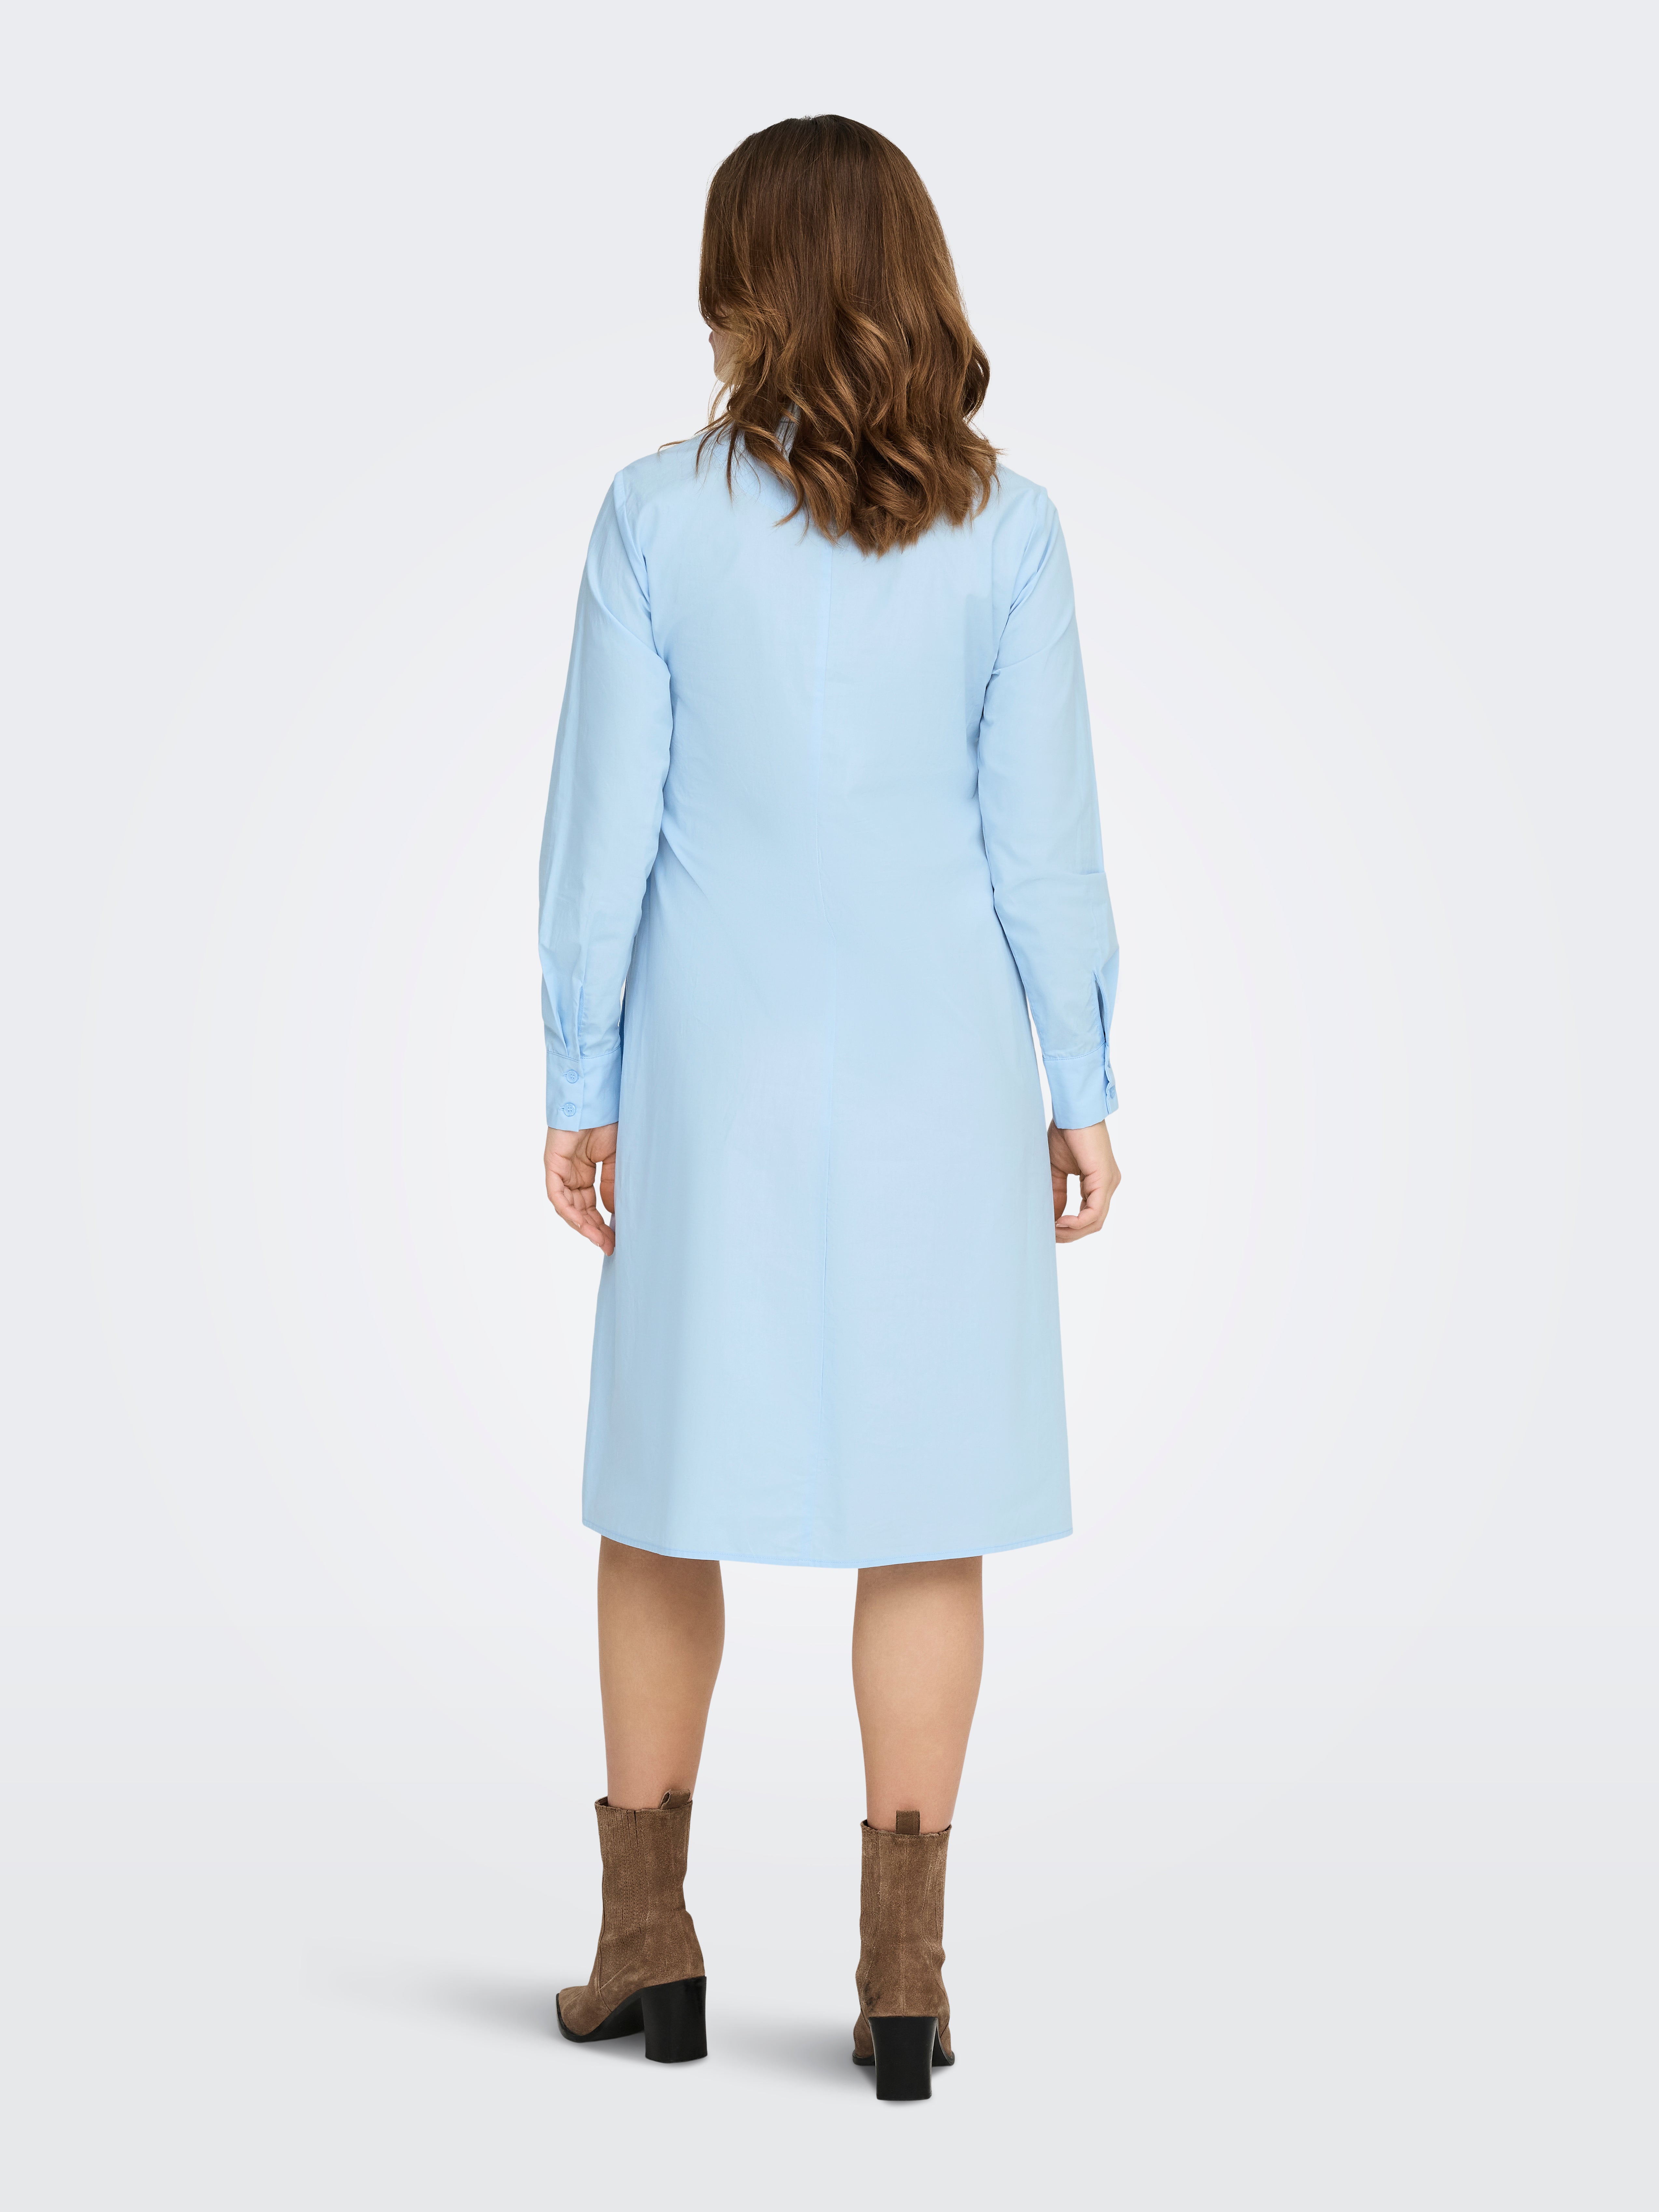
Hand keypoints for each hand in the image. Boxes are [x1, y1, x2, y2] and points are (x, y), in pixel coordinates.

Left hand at [544, 1123, 618, 1254]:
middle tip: (608, 1246)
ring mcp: (561, 1171)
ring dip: (583, 1226)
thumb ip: (612, 1185)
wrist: (596, 1100)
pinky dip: (568, 1210)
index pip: (591, 1205)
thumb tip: (613, 1212)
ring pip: (568, 1207)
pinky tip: (582, 1224)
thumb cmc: (607, 1122)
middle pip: (580, 1210)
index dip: (601, 1224)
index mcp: (585, 1173)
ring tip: (600, 1240)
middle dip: (593, 1230)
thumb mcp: (616, 1159)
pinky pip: (557, 1194)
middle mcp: (571, 1174)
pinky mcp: (552, 1165)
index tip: (614, 1240)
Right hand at [1048, 1119, 1119, 1243]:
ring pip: (1095, 1221)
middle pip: (1093, 1223)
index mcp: (1098, 1182)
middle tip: (1049, 1235)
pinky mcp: (1104, 1180)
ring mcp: (1109, 1183)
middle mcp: (1108, 1184)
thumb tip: (1052, 1217)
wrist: (1072, 1113)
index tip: (1049, 1230)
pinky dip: (1078, 1222)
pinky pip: (1094, 1212)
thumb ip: (1057, 1194)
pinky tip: (1061, 1222)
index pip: (1088, 1215)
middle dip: (1069, 1234)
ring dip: (1072, 1231)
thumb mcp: (1056, 1171)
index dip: (1069, 1228)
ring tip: (1052, 1230)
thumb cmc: (1065, 1134)